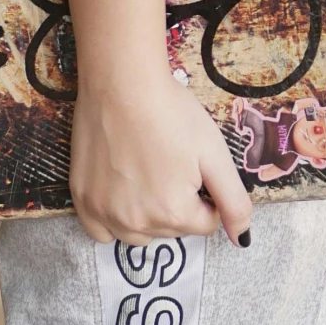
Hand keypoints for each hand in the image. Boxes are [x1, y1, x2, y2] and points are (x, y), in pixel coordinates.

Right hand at [69, 73, 252, 246]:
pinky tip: (120, 192)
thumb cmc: (172, 113)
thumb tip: (243, 240)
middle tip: (169, 163)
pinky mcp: (82, 200)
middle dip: (178, 204)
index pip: (205, 224)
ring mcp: (104, 213)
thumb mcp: (215, 153)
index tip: (194, 167)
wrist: (121, 83)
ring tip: (146, 173)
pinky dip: (113, 221)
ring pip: (139, 234)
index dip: (205, 196)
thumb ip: (234, 202)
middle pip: (172, 230)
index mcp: (174, 213)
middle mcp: (137, 224)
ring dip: (148, 215)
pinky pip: (101, 232)